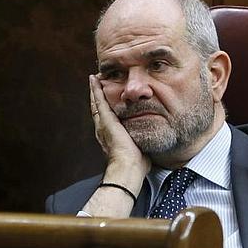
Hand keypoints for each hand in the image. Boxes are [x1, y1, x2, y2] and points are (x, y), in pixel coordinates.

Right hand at [81, 76, 149, 217]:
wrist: (129, 168)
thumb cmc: (137, 164)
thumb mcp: (140, 147)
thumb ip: (143, 140)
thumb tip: (152, 138)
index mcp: (112, 137)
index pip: (108, 118)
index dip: (106, 107)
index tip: (107, 97)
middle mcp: (103, 130)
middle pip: (99, 108)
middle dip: (98, 96)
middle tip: (97, 83)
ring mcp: (103, 124)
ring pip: (97, 103)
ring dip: (96, 90)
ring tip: (95, 78)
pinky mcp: (105, 121)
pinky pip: (99, 101)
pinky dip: (96, 90)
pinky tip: (95, 79)